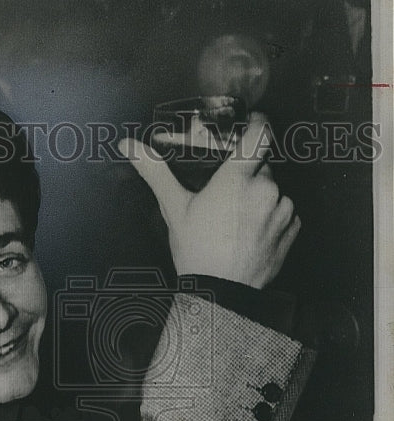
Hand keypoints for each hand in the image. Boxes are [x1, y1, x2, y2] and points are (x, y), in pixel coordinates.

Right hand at [119, 112, 300, 289]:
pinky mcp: (292, 231)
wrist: (220, 294)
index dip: (254, 126)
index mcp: (238, 177)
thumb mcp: (174, 209)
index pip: (259, 132)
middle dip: (247, 176)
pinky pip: (285, 214)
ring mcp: (282, 210)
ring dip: (260, 199)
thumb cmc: (197, 251)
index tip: (248, 128)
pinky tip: (251, 234)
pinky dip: (272, 219)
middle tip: (226, 197)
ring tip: (237, 222)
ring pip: (274, 191)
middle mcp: (266, 188)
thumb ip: (156, 172)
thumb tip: (129, 146)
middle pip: (262, 166)